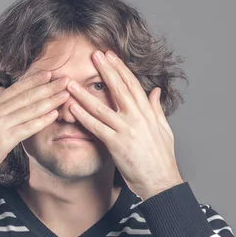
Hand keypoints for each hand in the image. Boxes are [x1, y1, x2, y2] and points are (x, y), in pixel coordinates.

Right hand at [0, 70, 70, 179]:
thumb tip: (2, 92)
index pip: (16, 88)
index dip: (34, 79)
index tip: (49, 73)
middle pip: (27, 96)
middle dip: (48, 87)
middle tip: (64, 79)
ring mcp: (0, 124)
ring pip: (30, 109)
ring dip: (50, 100)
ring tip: (65, 94)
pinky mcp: (4, 140)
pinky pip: (27, 127)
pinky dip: (42, 120)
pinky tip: (54, 114)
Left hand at [66, 50, 183, 199]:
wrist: (161, 181)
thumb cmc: (162, 158)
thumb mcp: (164, 129)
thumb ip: (156, 109)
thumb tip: (155, 91)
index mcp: (148, 113)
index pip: (132, 84)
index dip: (120, 68)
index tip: (110, 56)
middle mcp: (138, 118)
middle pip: (119, 89)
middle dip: (105, 70)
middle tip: (93, 55)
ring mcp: (126, 131)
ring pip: (102, 108)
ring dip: (84, 94)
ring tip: (71, 82)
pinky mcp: (116, 145)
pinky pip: (96, 128)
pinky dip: (83, 117)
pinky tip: (72, 108)